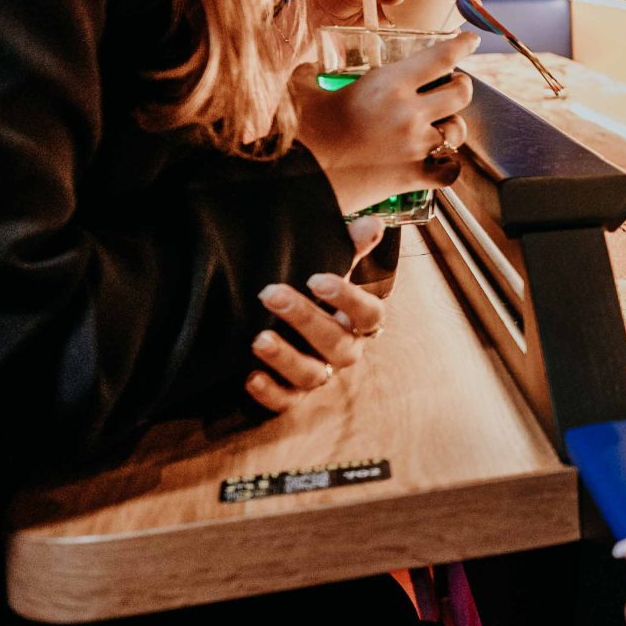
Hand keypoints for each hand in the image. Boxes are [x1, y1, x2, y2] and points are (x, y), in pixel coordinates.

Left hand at [246, 218, 388, 411]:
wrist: (285, 325)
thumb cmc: (315, 294)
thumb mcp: (332, 267)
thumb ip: (351, 247)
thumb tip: (375, 223)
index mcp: (359, 322)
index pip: (368, 315)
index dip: (347, 299)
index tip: (316, 278)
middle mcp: (344, 351)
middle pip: (336, 344)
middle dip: (304, 318)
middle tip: (270, 294)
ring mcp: (319, 375)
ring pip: (311, 375)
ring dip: (285, 357)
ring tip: (258, 339)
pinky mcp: (291, 395)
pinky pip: (285, 402)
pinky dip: (269, 392)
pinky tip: (250, 377)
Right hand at [293, 29, 477, 209]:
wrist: (297, 181)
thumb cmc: (300, 134)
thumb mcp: (302, 92)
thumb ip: (310, 75)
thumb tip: (308, 69)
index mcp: (387, 84)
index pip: (440, 58)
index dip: (461, 46)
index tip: (470, 41)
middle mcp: (409, 113)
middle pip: (461, 92)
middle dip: (460, 85)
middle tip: (451, 85)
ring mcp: (414, 147)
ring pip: (458, 129)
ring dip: (453, 123)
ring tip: (442, 123)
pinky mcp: (412, 177)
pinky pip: (450, 170)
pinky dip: (449, 164)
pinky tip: (441, 160)